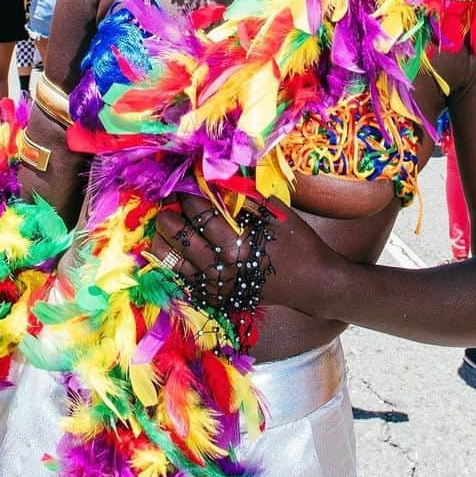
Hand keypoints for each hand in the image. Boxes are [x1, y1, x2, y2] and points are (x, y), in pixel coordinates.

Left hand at [153, 194, 328, 312]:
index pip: (202, 214)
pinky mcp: (218, 298)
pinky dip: (174, 264)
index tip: (184, 182)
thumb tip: (216, 178)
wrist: (313, 282)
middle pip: (183, 239)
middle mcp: (225, 268)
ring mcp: (219, 287)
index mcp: (238, 244)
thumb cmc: (297, 242)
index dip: (189, 194)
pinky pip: (185, 281)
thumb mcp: (275, 213)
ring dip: (164, 242)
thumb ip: (245, 197)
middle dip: (170, 218)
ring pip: (177, 264)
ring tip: (162, 226)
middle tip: (167, 204)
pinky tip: (170, 250)